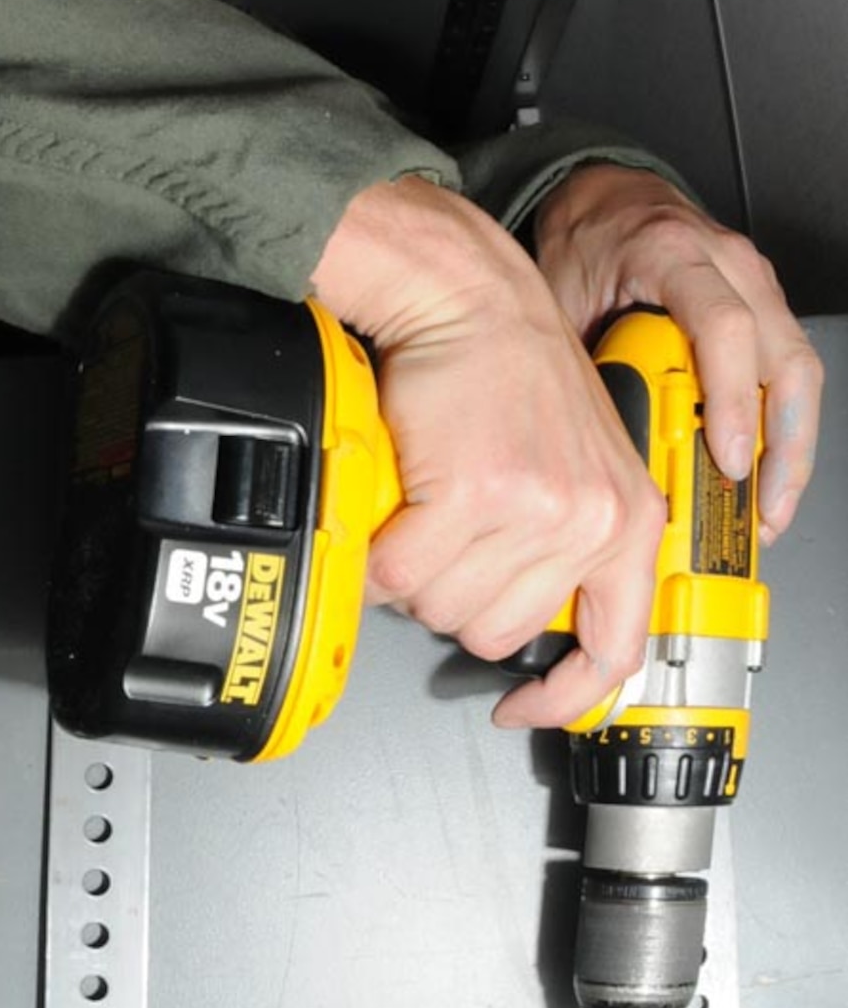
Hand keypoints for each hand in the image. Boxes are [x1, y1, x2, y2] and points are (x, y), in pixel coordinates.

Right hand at [312, 178, 665, 727]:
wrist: (466, 299)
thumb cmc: (511, 369)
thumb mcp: (579, 458)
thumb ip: (570, 537)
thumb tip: (520, 612)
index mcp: (629, 519)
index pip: (615, 650)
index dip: (562, 697)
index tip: (522, 708)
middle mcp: (592, 521)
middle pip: (497, 631)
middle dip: (452, 599)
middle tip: (438, 544)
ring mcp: (535, 511)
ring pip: (445, 607)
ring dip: (413, 575)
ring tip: (416, 516)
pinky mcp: (471, 495)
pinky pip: (401, 571)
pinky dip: (379, 553)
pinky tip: (389, 512)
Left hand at [533, 165, 821, 544]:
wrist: (605, 200)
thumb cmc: (585, 243)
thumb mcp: (563, 297)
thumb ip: (582, 361)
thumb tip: (587, 446)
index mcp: (671, 251)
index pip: (723, 326)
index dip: (730, 399)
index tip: (724, 457)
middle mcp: (728, 261)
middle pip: (785, 357)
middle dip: (781, 443)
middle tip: (760, 506)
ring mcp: (755, 281)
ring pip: (800, 369)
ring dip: (792, 444)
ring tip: (769, 505)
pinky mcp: (763, 303)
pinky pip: (789, 369)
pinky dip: (783, 424)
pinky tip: (765, 470)